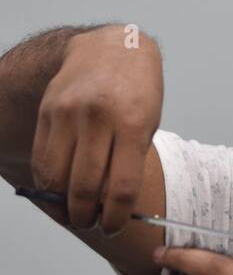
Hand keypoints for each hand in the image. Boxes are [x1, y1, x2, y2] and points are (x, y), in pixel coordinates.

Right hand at [31, 25, 162, 234]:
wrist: (110, 48)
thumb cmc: (136, 90)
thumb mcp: (149, 122)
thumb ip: (131, 161)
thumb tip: (111, 206)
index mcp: (133, 123)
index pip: (120, 187)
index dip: (114, 216)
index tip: (112, 226)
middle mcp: (99, 118)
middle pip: (85, 186)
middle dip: (86, 215)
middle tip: (89, 223)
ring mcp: (69, 113)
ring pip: (57, 176)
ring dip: (62, 203)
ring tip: (72, 211)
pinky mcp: (48, 111)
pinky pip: (42, 157)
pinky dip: (47, 180)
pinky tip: (57, 188)